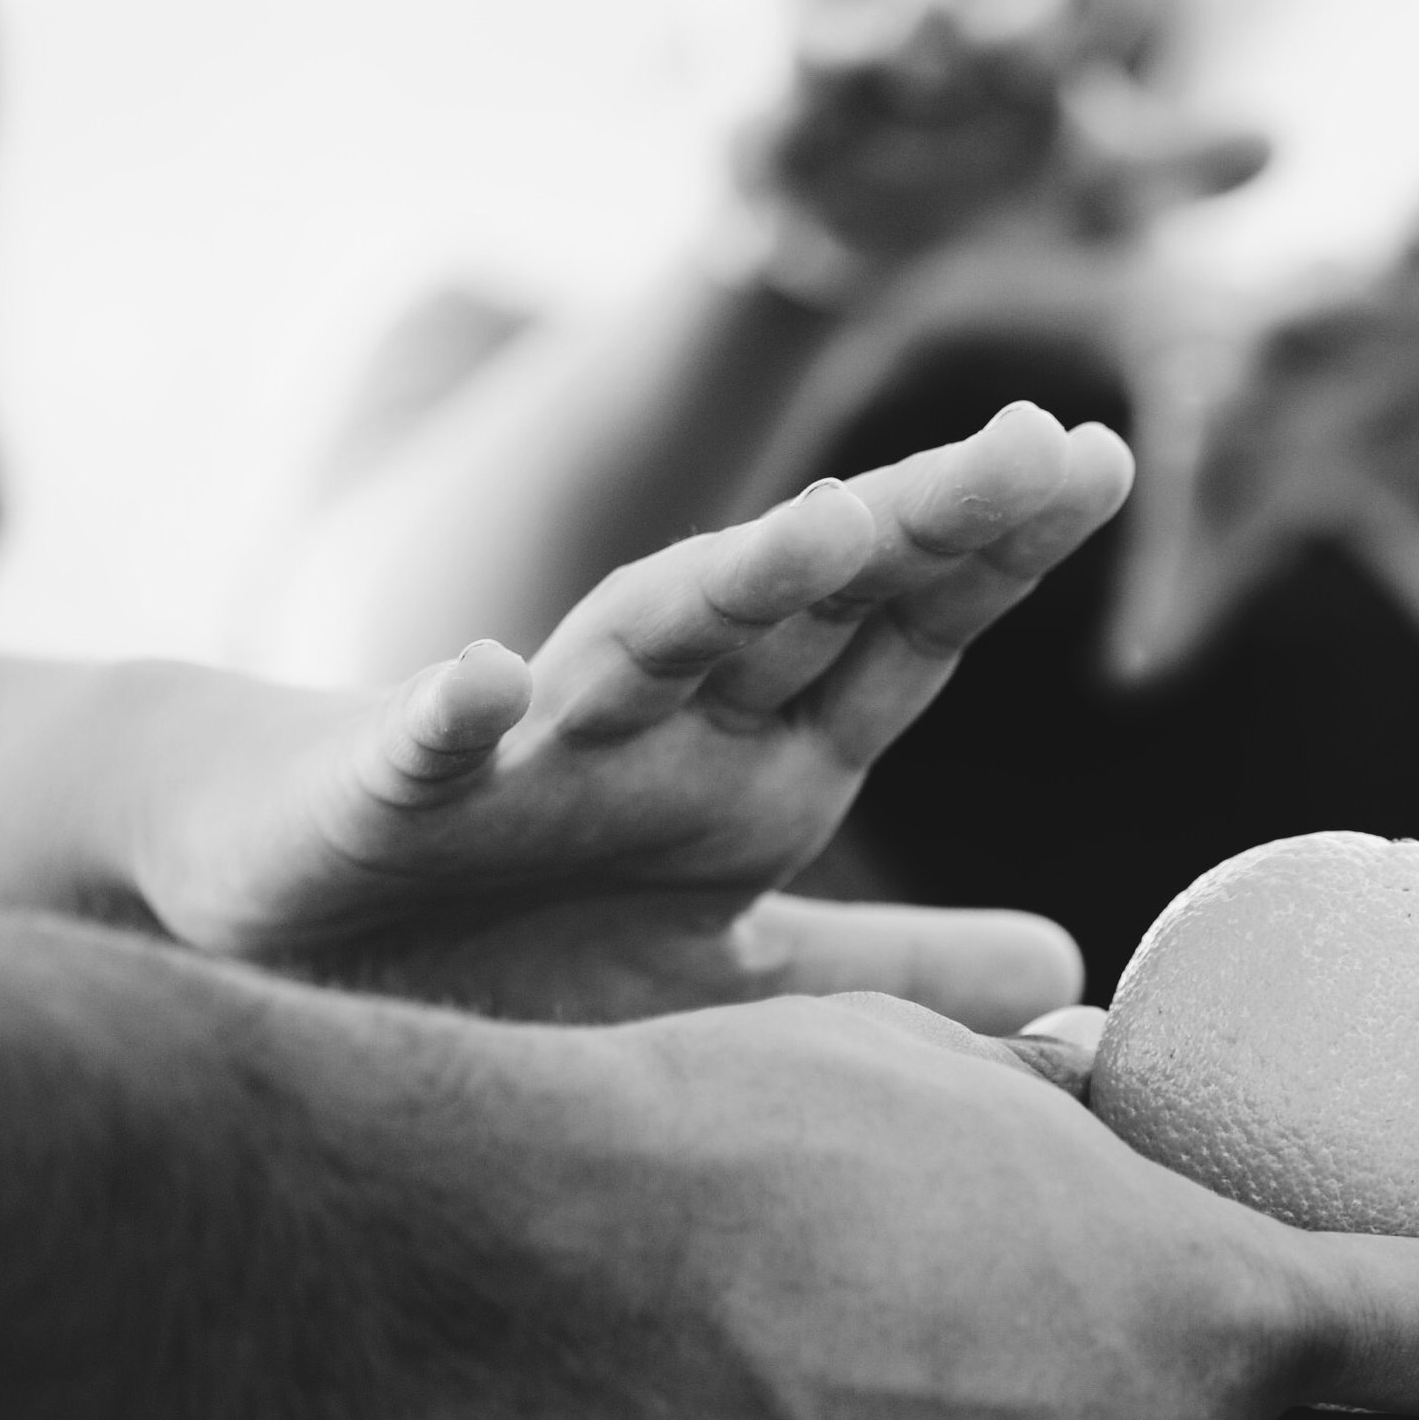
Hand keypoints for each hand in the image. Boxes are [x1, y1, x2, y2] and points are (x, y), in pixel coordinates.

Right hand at [127, 404, 1124, 1021]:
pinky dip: (452, 716)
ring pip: (641, 649)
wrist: (320, 904)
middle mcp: (670, 725)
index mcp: (764, 759)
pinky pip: (427, 754)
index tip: (1099, 461)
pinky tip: (482, 678)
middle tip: (1030, 444)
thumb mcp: (747, 963)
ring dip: (728, 588)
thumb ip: (903, 963)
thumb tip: (1073, 975)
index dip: (997, 553)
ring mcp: (537, 750)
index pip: (901, 638)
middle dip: (915, 526)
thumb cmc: (534, 918)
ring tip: (830, 528)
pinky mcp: (402, 797)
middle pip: (803, 608)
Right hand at [735, 0, 1265, 283]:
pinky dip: (763, 177)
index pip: (1055, 21)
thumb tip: (1284, 142)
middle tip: (991, 10)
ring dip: (870, 43)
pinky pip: (759, 148)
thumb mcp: (1092, 185)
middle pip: (955, 25)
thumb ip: (1176, 166)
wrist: (858, 234)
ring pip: (850, 53)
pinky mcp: (767, 138)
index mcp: (1010, 46)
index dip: (1076, 8)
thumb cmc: (992, 177)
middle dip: (974, 21)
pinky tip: (776, 219)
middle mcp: (925, 42)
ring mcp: (842, 85)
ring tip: (907, 32)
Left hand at [1110, 194, 1418, 676]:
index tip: (1194, 393)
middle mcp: (1299, 315)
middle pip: (1304, 307)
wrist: (1342, 385)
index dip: (1207, 395)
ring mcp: (1382, 295)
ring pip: (1402, 266)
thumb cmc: (1269, 462)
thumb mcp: (1229, 532)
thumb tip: (1126, 679)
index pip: (1216, 388)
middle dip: (1315, 301)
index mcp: (1231, 369)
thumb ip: (1179, 595)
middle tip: (1307, 295)